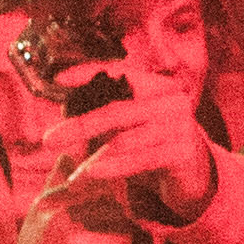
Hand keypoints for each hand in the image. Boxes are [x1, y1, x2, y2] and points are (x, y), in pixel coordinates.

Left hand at [33, 85, 222, 231]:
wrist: (194, 172)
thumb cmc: (153, 143)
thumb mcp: (130, 125)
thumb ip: (105, 115)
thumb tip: (66, 112)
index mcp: (157, 86)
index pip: (120, 72)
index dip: (88, 73)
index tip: (57, 80)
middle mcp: (170, 100)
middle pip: (116, 109)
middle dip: (80, 124)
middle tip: (48, 139)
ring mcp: (179, 125)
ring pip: (125, 138)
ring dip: (94, 152)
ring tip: (72, 164)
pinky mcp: (181, 152)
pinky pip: (139, 160)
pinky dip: (112, 167)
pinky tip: (91, 171)